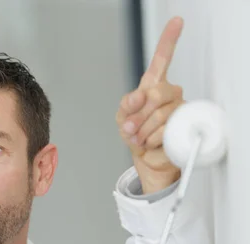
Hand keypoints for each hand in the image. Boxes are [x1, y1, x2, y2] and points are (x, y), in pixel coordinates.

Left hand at [116, 17, 184, 193]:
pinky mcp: (184, 126)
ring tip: (139, 138)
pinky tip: (149, 142)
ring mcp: (179, 109)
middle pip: (156, 94)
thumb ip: (127, 104)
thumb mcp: (123, 117)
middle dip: (138, 115)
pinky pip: (165, 130)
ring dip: (142, 131)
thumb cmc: (135, 134)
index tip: (177, 22)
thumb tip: (138, 97)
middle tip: (131, 128)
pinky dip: (150, 140)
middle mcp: (170, 93)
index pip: (162, 59)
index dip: (169, 40)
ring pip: (160, 115)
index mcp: (153, 85)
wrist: (145, 157)